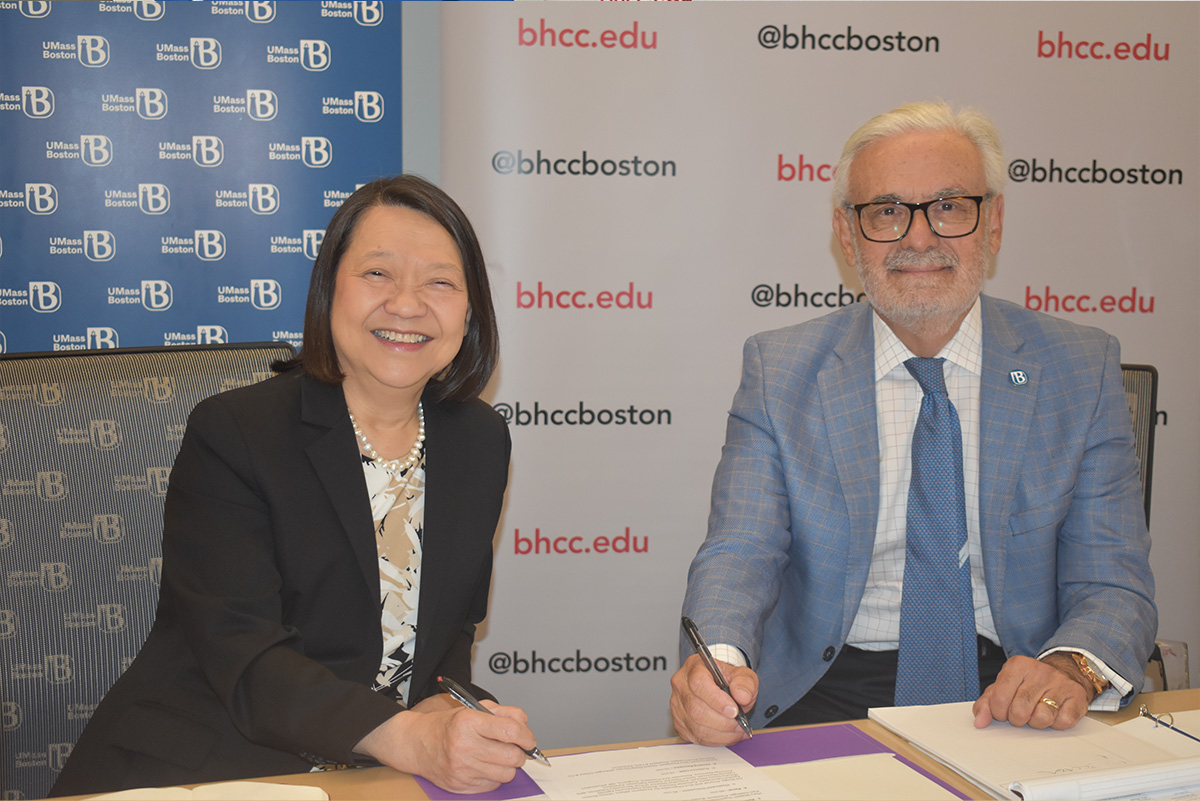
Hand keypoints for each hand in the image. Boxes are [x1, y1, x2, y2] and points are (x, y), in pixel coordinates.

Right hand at [356, 695, 537, 792]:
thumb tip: (525, 725)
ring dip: (507, 766)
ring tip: (497, 756)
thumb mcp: (474, 708)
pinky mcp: (461, 785)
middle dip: (520, 753)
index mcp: (469, 722)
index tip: (528, 739)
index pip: (511, 731)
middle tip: (514, 748)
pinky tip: (484, 765)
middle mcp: (464, 746)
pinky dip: (494, 776)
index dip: (526, 736)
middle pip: (513, 756)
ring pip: (506, 774)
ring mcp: (462, 768)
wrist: (416, 743)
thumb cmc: (447, 725)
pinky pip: (493, 785)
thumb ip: (504, 712)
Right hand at [669, 653, 757, 745]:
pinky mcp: (679, 722)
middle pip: (696, 709)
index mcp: (694, 667)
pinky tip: (728, 735)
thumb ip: (745, 682)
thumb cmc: (726, 679)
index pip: (699, 684)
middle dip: (723, 722)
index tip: (734, 710)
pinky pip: (695, 737)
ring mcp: (677, 705)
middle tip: (740, 724)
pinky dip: (715, 740)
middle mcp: (681, 685)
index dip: (717, 700)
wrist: (719, 686)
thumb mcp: (742, 674)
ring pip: (696, 727)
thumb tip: (742, 696)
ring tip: (737, 730)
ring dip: (721, 734)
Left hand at [972, 654, 1093, 730]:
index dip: (998, 712)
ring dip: (1036, 722)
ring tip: (1036, 712)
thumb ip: (987, 702)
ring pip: (1042, 718)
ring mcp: (1060, 684)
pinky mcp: (1077, 697)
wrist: (1065, 672)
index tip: (1003, 711)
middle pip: (1019, 711)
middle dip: (1017, 719)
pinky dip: (1056, 724)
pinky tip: (1054, 713)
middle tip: (1021, 713)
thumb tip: (979, 721)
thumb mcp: (1004, 686)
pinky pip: (1063, 722)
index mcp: (1017, 665)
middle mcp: (1040, 672)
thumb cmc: (1029, 682)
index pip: (998, 698)